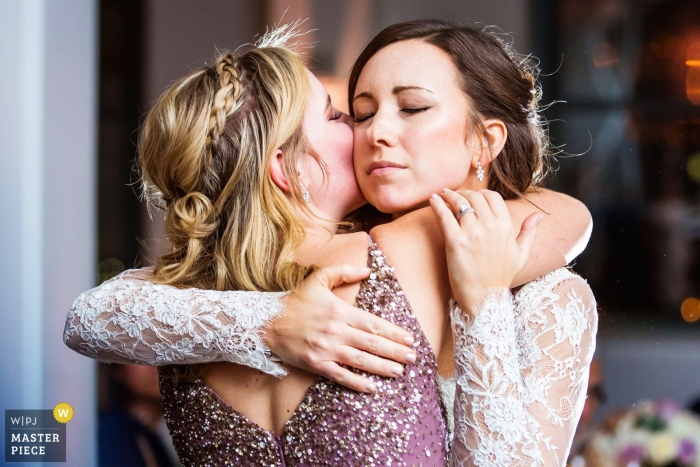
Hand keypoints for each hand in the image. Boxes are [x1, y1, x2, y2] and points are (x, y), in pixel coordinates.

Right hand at [264, 264, 416, 392]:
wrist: (266, 322)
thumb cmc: (294, 300)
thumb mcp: (317, 278)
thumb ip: (343, 271)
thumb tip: (367, 270)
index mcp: (340, 311)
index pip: (374, 324)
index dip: (394, 333)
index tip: (409, 339)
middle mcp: (336, 331)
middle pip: (372, 343)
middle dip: (395, 352)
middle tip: (413, 358)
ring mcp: (326, 349)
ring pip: (361, 360)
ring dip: (383, 367)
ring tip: (400, 372)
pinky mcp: (316, 364)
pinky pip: (341, 375)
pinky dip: (357, 383)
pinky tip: (372, 388)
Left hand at [429, 189, 540, 315]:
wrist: (484, 299)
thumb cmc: (500, 278)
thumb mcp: (521, 255)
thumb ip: (529, 233)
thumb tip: (538, 215)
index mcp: (506, 227)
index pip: (492, 197)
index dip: (480, 193)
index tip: (471, 195)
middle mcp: (490, 226)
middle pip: (474, 197)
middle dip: (462, 193)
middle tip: (452, 195)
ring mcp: (472, 233)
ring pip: (459, 204)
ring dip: (448, 196)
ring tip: (441, 195)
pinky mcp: (455, 241)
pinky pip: (444, 215)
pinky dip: (437, 205)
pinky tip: (432, 200)